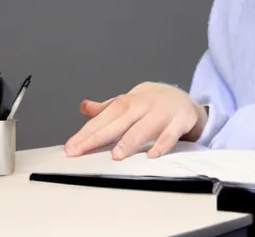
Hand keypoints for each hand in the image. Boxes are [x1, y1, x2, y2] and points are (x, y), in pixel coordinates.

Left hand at [64, 82, 207, 159]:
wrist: (182, 98)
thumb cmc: (150, 104)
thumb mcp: (128, 102)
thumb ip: (106, 108)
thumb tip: (83, 107)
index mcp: (129, 101)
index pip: (105, 116)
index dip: (87, 131)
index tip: (71, 147)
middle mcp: (144, 105)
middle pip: (119, 120)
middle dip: (99, 136)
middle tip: (81, 151)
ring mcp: (162, 113)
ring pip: (145, 127)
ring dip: (130, 140)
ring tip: (116, 155)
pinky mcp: (180, 121)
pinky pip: (171, 134)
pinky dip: (162, 144)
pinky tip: (152, 155)